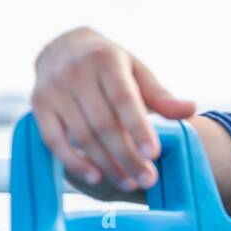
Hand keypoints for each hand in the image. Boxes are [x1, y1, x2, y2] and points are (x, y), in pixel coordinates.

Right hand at [31, 27, 196, 189]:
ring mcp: (53, 90)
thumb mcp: (137, 71)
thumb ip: (161, 95)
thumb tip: (191, 109)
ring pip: (81, 136)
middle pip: (104, 124)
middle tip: (148, 179)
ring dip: (106, 164)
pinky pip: (54, 140)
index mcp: (106, 61)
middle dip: (127, 156)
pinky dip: (74, 161)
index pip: (124, 100)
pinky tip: (96, 176)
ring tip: (129, 183)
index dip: (139, 129)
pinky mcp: (38, 106)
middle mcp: (76, 73)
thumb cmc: (110, 65)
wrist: (63, 47)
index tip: (153, 155)